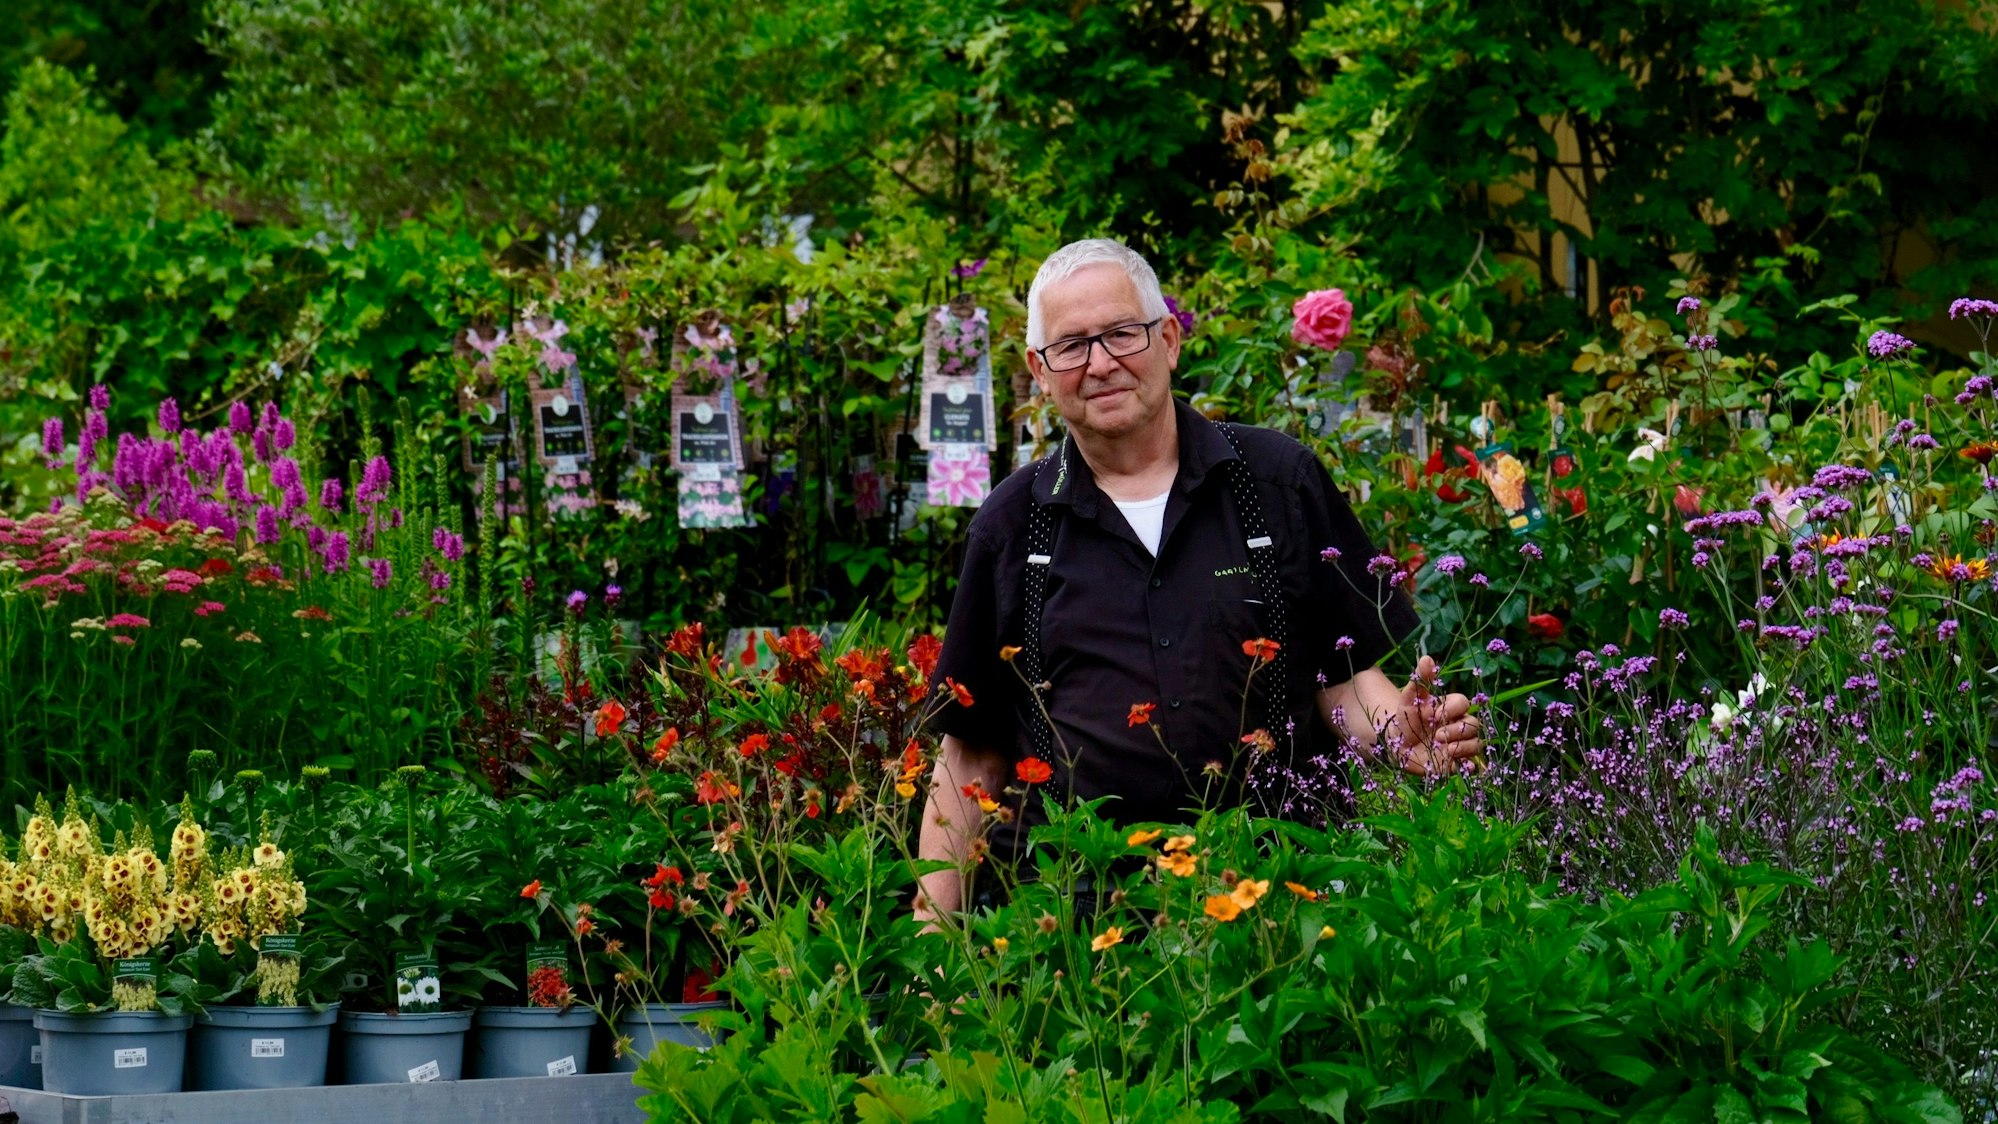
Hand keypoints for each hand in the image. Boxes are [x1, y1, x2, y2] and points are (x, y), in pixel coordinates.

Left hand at [1382, 655, 1484, 775]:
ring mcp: (1459, 744)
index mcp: (1449, 708)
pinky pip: (1472, 765)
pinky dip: (1470, 766)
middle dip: (1457, 730)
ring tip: (1445, 750)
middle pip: (1474, 724)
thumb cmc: (1406, 719)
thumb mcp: (1409, 699)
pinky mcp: (1455, 763)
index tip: (1433, 715)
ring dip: (1463, 747)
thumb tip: (1427, 658)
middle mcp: (1458, 725)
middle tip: (1436, 735)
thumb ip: (1420, 681)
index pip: (1463, 703)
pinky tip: (1460, 765)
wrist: (1395, 744)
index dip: (1451, 709)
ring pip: (1476, 744)